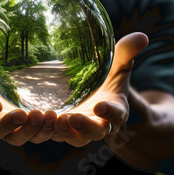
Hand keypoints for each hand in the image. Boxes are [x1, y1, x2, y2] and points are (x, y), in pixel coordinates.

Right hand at [0, 36, 56, 145]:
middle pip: (1, 132)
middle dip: (13, 125)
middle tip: (25, 114)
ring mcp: (13, 130)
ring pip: (23, 137)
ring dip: (36, 129)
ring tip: (50, 116)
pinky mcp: (31, 129)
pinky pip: (40, 134)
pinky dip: (51, 130)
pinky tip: (64, 118)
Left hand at [52, 32, 148, 146]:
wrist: (93, 93)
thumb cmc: (108, 76)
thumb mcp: (118, 63)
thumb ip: (127, 52)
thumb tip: (142, 36)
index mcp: (115, 110)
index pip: (116, 114)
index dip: (110, 113)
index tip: (101, 106)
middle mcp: (98, 125)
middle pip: (94, 133)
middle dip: (85, 128)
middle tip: (73, 119)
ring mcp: (79, 130)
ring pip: (72, 137)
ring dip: (62, 132)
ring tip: (53, 119)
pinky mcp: (61, 130)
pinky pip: (52, 134)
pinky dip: (43, 129)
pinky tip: (31, 118)